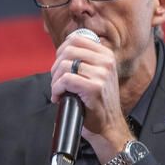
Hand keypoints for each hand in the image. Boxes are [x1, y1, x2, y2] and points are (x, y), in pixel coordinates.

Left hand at [49, 33, 132, 160]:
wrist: (108, 125)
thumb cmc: (98, 101)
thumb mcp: (97, 74)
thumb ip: (85, 60)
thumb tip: (63, 51)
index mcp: (106, 55)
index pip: (77, 38)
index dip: (62, 50)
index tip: (60, 65)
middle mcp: (106, 61)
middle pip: (68, 50)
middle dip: (56, 66)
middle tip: (57, 81)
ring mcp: (101, 74)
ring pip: (65, 65)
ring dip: (55, 79)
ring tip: (58, 90)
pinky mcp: (94, 87)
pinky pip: (66, 80)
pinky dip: (57, 89)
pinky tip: (59, 97)